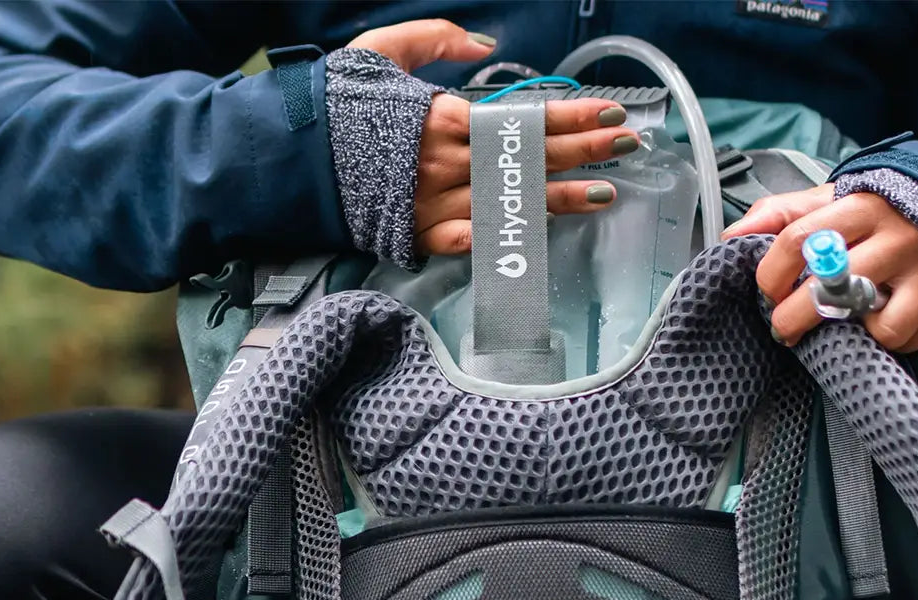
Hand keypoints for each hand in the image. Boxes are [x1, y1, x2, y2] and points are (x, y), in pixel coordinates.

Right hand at [349, 20, 639, 256]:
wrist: (289, 160)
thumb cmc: (336, 105)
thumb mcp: (380, 51)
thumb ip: (435, 39)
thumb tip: (490, 46)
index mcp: (440, 117)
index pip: (520, 119)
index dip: (569, 117)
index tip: (610, 112)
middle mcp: (445, 163)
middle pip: (526, 159)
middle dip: (583, 150)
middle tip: (629, 144)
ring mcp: (434, 204)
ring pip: (510, 203)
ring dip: (560, 199)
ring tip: (605, 193)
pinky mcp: (419, 235)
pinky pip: (472, 241)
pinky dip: (507, 238)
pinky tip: (543, 232)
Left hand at [722, 185, 917, 352]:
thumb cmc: (878, 217)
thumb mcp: (833, 202)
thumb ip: (781, 214)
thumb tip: (731, 237)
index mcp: (857, 204)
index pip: (796, 238)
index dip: (770, 274)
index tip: (766, 293)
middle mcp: (890, 232)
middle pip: (823, 283)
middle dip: (790, 316)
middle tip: (783, 327)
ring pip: (857, 314)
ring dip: (832, 331)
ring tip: (830, 327)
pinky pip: (893, 333)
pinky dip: (878, 337)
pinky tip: (873, 324)